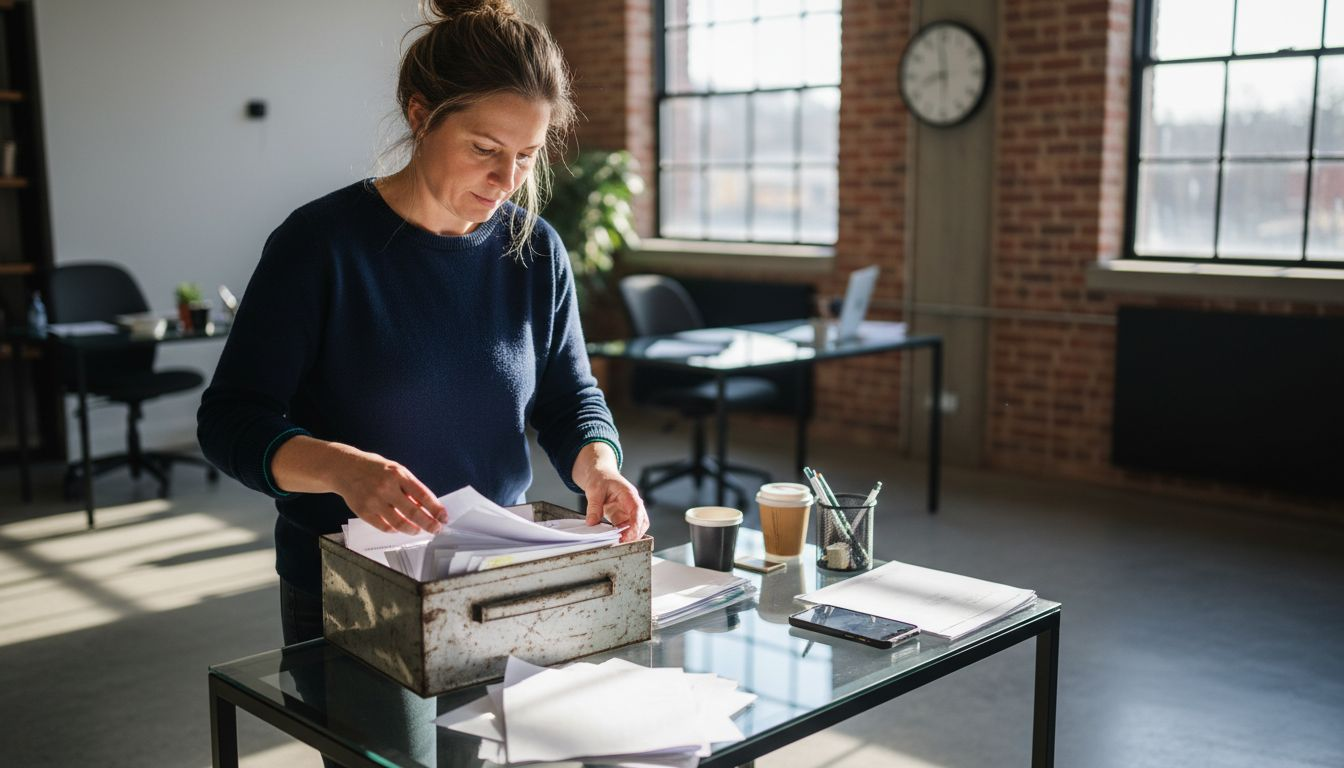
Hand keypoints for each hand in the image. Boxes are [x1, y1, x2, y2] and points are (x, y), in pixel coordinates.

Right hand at [331, 448, 447, 534]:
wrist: (344, 468)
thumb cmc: (374, 469)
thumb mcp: (395, 470)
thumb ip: (410, 487)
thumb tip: (425, 506)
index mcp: (398, 474)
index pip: (423, 495)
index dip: (436, 509)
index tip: (443, 517)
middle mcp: (386, 487)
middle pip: (413, 512)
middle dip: (429, 523)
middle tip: (436, 529)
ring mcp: (374, 501)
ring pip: (399, 523)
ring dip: (413, 529)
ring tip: (418, 530)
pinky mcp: (364, 512)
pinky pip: (384, 527)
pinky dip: (395, 530)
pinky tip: (399, 527)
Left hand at [572, 441, 647, 542]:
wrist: (600, 474)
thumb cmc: (601, 478)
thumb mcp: (594, 489)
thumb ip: (594, 506)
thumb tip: (592, 522)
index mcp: (629, 495)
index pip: (637, 512)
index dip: (634, 526)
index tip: (626, 537)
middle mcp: (633, 504)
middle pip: (642, 522)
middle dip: (634, 534)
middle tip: (620, 544)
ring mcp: (629, 511)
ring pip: (636, 527)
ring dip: (629, 536)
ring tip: (616, 542)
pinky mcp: (622, 517)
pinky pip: (626, 529)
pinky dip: (621, 535)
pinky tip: (612, 538)